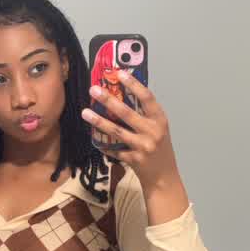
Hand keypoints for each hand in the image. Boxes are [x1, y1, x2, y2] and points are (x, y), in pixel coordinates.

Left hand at [82, 71, 180, 189]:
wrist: (164, 177)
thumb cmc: (159, 149)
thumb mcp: (157, 129)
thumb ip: (144, 115)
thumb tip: (123, 95)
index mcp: (159, 120)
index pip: (147, 97)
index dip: (133, 84)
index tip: (120, 73)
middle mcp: (152, 132)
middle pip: (127, 113)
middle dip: (108, 100)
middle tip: (94, 90)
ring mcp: (143, 147)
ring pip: (117, 131)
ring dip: (99, 121)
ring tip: (85, 112)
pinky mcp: (134, 160)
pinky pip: (114, 150)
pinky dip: (104, 145)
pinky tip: (94, 139)